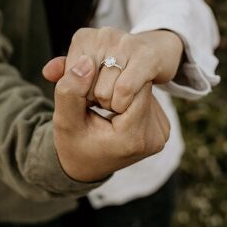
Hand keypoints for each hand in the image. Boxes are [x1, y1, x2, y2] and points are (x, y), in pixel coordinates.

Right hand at [43, 55, 170, 182]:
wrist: (84, 166)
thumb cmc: (72, 143)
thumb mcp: (63, 119)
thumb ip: (70, 91)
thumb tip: (85, 61)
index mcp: (132, 138)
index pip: (131, 86)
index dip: (110, 80)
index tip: (91, 91)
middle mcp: (154, 137)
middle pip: (141, 87)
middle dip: (116, 84)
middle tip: (94, 98)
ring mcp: (161, 134)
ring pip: (144, 90)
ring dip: (122, 89)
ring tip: (102, 104)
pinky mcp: (162, 129)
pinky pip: (147, 98)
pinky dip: (130, 97)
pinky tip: (114, 108)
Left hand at [60, 27, 182, 113]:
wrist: (157, 52)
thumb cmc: (116, 64)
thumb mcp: (89, 67)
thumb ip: (66, 70)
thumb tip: (47, 72)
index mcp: (83, 37)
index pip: (69, 78)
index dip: (79, 92)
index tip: (91, 91)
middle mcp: (102, 35)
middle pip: (85, 86)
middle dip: (94, 99)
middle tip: (106, 96)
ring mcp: (125, 43)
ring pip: (104, 92)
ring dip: (110, 104)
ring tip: (117, 98)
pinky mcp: (145, 56)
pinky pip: (124, 89)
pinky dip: (122, 103)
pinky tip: (126, 103)